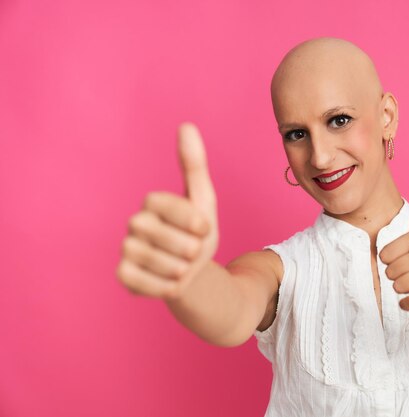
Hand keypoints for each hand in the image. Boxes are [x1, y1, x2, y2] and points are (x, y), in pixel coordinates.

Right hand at [116, 122, 218, 300]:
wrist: (194, 272)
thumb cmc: (198, 233)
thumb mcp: (204, 200)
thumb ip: (194, 165)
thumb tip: (186, 125)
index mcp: (153, 202)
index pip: (168, 205)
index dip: (193, 221)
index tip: (204, 228)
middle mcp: (134, 222)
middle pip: (165, 238)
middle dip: (190, 249)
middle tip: (193, 252)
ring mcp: (126, 249)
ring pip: (159, 263)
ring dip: (182, 269)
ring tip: (183, 266)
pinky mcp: (123, 275)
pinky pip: (144, 283)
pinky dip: (166, 286)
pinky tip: (170, 280)